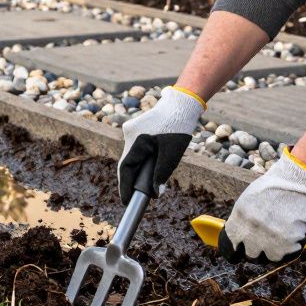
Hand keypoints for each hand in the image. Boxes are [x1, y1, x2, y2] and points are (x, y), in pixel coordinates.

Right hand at [118, 86, 204, 202]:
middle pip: (127, 163)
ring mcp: (131, 130)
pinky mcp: (136, 127)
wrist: (181, 103)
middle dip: (133, 179)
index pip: (125, 169)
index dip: (124, 187)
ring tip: (148, 180)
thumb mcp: (172, 154)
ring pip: (132, 155)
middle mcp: (128, 135)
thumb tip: (156, 193)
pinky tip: (152, 161)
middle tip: (138, 195)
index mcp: (136, 141)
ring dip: (139, 167)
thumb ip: (162, 174)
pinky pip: (136, 147)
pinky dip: (142, 157)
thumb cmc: (178, 126)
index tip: (125, 201)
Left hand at [219, 149, 305, 263]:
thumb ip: (243, 219)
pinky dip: (292, 246)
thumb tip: (243, 234)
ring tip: (282, 237)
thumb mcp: (249, 200)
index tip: (242, 250)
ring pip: (270, 257)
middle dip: (258, 250)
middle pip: (251, 254)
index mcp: (239, 219)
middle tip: (266, 242)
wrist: (298, 181)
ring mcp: (269, 239)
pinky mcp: (288, 242)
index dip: (237, 249)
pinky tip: (294, 234)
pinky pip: (288, 253)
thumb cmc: (275, 186)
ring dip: (276, 249)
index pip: (230, 245)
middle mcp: (251, 231)